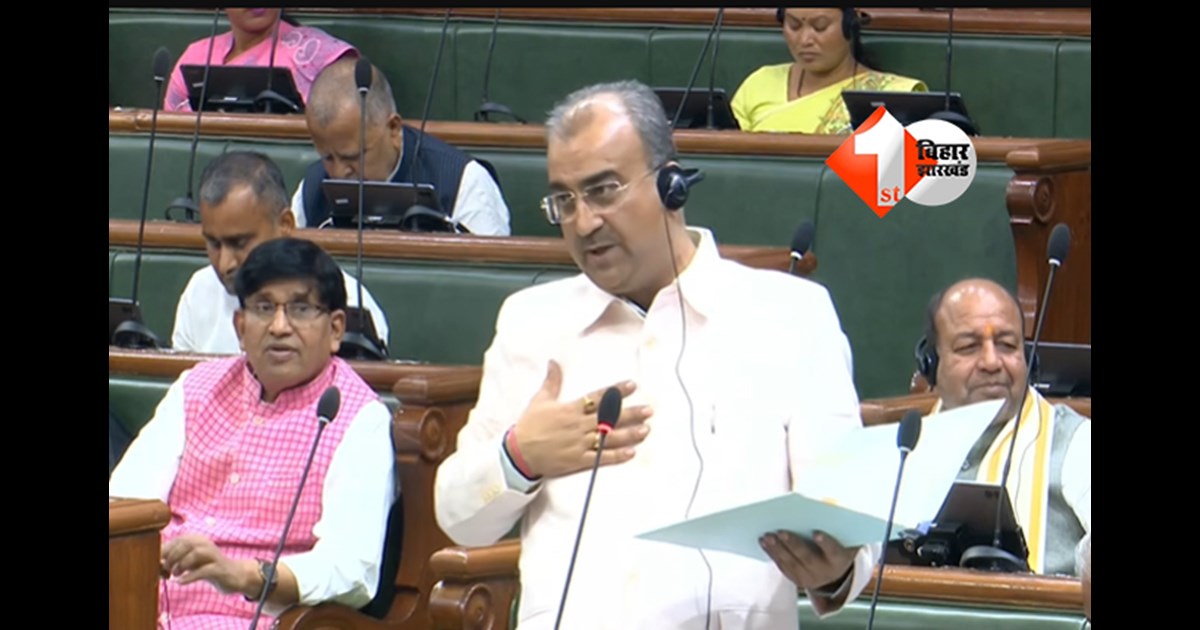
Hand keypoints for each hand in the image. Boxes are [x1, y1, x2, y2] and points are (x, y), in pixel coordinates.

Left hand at [161, 534, 257, 596]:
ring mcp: (214, 555)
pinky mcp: (220, 568)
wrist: (233, 576)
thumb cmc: (206, 568)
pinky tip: (180, 582)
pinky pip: (204, 570)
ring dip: (181, 565)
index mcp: (197, 539)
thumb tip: (155, 564)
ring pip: (196, 553)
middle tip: (167, 571)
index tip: (158, 565)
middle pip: (186, 543)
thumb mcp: (189, 562)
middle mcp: (206, 543)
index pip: (177, 540)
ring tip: (175, 575)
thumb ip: (173, 561)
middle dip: (172, 558)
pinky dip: (190, 576)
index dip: (164, 552)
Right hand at [512, 360, 652, 478]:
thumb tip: (554, 361)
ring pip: (609, 437)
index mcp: (570, 409)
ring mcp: (579, 444)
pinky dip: (616, 456)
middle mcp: (578, 425)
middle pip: (609, 418)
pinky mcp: (578, 460)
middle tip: (649, 410)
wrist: (518, 453)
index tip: (633, 385)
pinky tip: (631, 452)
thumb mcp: (539, 400)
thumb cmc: (529, 425)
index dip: (616, 391)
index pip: (597, 397)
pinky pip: (600, 458)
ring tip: (646, 429)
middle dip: (631, 413)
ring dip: (629, 434)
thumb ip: (551, 381)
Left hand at [760, 530, 856, 592]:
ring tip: (767, 536)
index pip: (833, 551)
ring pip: (791, 563)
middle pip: (807, 558)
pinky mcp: (796, 580)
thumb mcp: (841, 538)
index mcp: (839, 559)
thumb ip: (832, 526)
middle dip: (793, 544)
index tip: (816, 533)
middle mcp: (824, 572)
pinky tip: (764, 542)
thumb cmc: (837, 546)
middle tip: (781, 531)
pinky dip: (772, 553)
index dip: (825, 543)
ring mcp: (809, 578)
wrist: (835, 575)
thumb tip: (817, 505)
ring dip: (777, 549)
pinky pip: (783, 566)